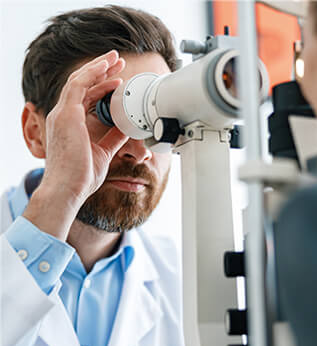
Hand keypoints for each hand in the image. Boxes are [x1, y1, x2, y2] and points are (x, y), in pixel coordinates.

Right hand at [24, 50, 128, 239]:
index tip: (118, 82)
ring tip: (115, 59)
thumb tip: (128, 126)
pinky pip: (79, 85)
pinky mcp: (67, 114)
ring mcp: (63, 114)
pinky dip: (93, 75)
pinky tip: (107, 69)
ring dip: (99, 68)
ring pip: (80, 80)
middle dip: (101, 72)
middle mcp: (63, 116)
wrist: (69, 189)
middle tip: (118, 63)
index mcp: (70, 125)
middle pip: (83, 85)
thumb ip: (114, 137)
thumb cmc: (81, 177)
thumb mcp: (104, 152)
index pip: (85, 98)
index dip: (101, 87)